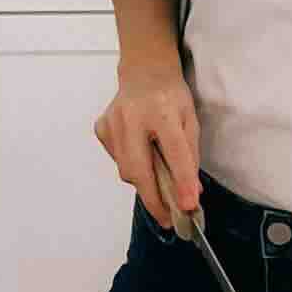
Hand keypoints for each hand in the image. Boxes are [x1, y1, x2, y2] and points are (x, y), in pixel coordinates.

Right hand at [93, 59, 201, 226]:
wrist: (144, 72)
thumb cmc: (171, 97)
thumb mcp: (190, 121)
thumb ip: (190, 157)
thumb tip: (190, 194)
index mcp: (163, 110)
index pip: (174, 152)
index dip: (182, 182)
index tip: (187, 207)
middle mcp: (133, 116)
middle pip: (139, 169)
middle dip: (154, 199)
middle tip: (168, 219)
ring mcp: (113, 123)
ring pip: (126, 170)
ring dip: (144, 183)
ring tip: (159, 185)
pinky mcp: (102, 129)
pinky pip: (118, 160)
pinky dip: (131, 167)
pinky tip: (140, 154)